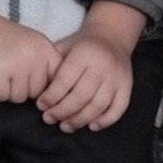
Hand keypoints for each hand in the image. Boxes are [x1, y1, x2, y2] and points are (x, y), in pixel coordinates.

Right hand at [0, 9, 60, 102]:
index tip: (33, 87)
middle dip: (22, 89)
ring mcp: (18, 64)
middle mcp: (37, 56)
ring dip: (6, 90)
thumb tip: (51, 98)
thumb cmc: (2, 39)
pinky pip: (1, 96)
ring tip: (0, 71)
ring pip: (19, 98)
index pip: (59, 82)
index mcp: (47, 50)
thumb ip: (44, 66)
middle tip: (9, 72)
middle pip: (37, 94)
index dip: (46, 90)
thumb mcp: (32, 46)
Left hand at [37, 0, 147, 130]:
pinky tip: (91, 126)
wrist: (112, 36)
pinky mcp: (127, 86)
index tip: (41, 106)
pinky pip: (118, 109)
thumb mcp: (66, 46)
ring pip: (98, 105)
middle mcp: (103, 66)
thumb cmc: (82, 45)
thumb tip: (34, 87)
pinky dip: (105, 120)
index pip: (65, 81)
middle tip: (49, 119)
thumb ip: (52, 64)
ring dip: (80, 120)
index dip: (51, 96)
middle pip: (81, 96)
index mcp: (84, 53)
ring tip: (65, 126)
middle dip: (62, 111)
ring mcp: (117, 77)